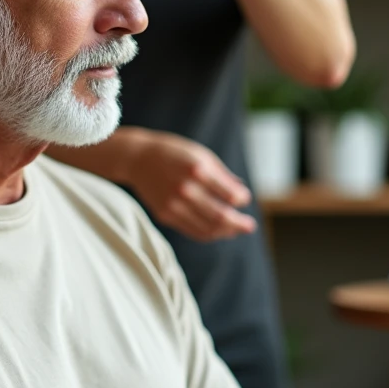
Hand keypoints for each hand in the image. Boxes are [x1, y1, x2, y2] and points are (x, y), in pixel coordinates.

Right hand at [128, 131, 256, 241]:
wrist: (138, 159)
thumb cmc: (173, 153)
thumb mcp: (200, 154)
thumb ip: (222, 174)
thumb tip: (242, 190)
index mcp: (198, 170)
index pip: (230, 195)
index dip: (242, 200)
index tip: (244, 200)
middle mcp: (186, 189)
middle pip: (221, 216)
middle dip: (239, 223)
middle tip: (250, 226)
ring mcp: (174, 205)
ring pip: (208, 228)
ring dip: (225, 232)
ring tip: (235, 230)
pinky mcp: (166, 215)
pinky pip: (192, 231)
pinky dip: (208, 234)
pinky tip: (217, 231)